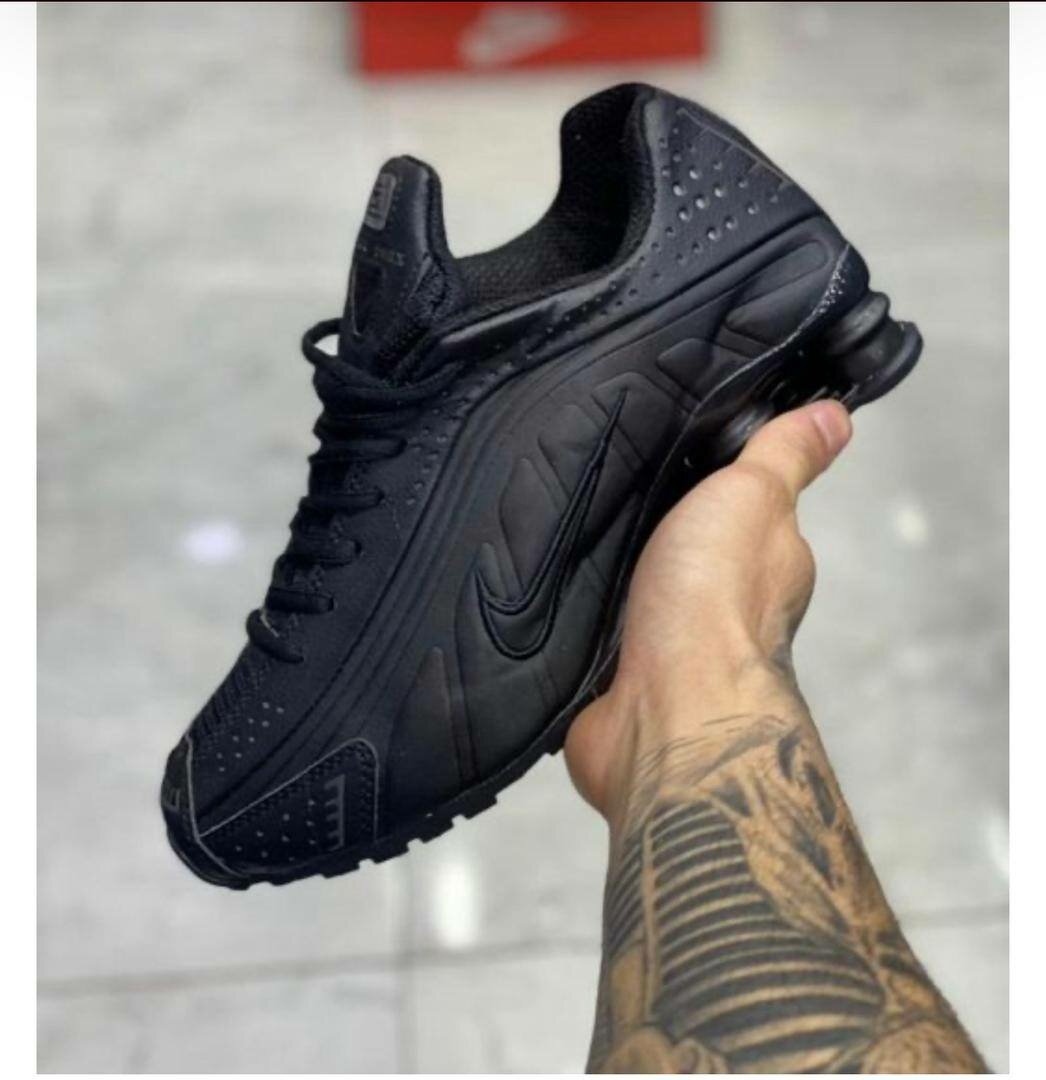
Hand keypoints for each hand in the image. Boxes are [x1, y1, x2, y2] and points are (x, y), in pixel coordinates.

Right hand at [565, 400, 852, 822]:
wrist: (667, 706)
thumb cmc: (717, 598)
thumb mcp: (753, 496)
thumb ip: (784, 455)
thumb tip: (838, 415)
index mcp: (767, 567)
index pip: (743, 521)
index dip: (712, 494)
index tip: (667, 462)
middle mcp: (723, 615)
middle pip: (682, 561)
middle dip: (647, 537)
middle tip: (597, 493)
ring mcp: (668, 654)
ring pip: (634, 601)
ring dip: (605, 581)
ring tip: (559, 535)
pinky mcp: (616, 686)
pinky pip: (592, 642)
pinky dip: (575, 625)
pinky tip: (543, 597)